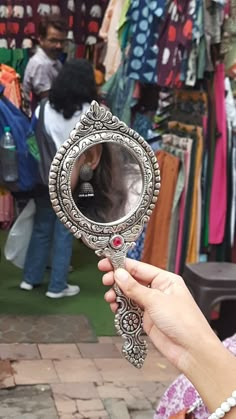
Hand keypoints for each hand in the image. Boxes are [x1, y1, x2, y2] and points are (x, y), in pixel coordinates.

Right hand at [98, 258, 217, 371]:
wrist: (191, 350)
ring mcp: (153, 305)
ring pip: (130, 295)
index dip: (122, 265)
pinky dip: (122, 308)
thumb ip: (134, 288)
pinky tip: (116, 308)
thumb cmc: (184, 322)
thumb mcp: (156, 300)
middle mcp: (159, 290)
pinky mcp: (148, 319)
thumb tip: (119, 275)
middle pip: (133, 281)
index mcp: (165, 280)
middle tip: (106, 281)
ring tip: (110, 298)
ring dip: (118, 295)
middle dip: (118, 281)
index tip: (107, 264)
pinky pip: (131, 309)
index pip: (140, 268)